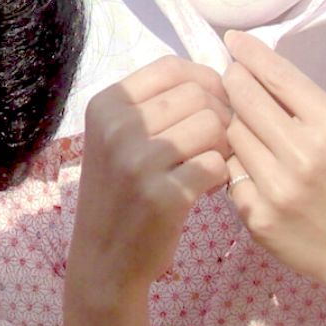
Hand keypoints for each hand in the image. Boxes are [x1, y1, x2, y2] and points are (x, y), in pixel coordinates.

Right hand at [69, 57, 232, 299]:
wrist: (104, 258)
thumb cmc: (119, 192)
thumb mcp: (117, 138)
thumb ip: (155, 104)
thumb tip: (219, 77)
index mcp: (107, 105)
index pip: (171, 67)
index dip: (204, 79)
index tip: (213, 102)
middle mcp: (118, 128)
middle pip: (197, 94)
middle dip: (218, 115)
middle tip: (215, 142)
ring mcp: (139, 162)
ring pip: (212, 125)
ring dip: (222, 145)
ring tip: (209, 164)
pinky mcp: (164, 196)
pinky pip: (216, 164)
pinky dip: (220, 174)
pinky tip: (206, 186)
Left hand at [220, 31, 325, 304]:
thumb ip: (304, 105)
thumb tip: (255, 68)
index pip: (277, 75)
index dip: (250, 53)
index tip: (233, 40)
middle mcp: (303, 153)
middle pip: (243, 98)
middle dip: (233, 83)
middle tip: (231, 80)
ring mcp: (277, 187)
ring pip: (231, 135)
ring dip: (234, 127)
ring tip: (249, 131)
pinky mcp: (257, 216)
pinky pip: (230, 174)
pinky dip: (236, 167)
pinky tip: (252, 171)